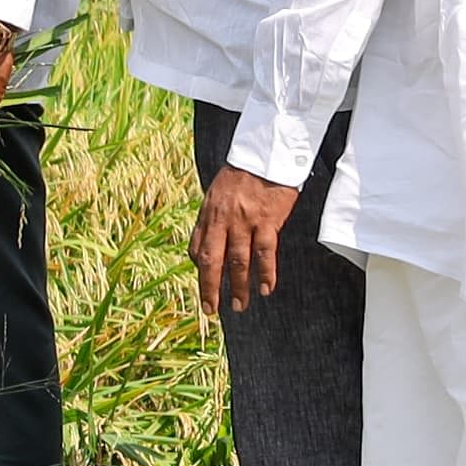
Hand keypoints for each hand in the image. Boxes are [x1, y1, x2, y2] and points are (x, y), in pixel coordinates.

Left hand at [192, 166, 299, 315]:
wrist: (265, 155)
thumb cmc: (242, 175)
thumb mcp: (216, 195)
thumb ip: (212, 220)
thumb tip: (206, 247)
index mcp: (208, 215)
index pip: (197, 249)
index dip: (199, 271)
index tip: (205, 287)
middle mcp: (222, 220)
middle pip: (212, 261)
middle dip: (210, 288)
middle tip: (212, 310)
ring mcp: (244, 221)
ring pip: (238, 261)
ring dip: (238, 286)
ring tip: (239, 305)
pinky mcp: (267, 221)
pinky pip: (265, 252)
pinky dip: (265, 273)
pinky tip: (265, 288)